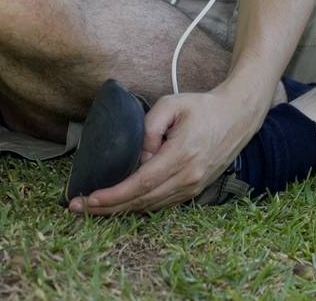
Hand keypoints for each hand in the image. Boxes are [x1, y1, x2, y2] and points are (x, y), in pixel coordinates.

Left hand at [70, 85, 267, 215]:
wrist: (238, 116)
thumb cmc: (203, 107)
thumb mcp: (172, 104)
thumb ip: (148, 127)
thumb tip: (136, 155)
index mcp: (181, 155)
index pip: (140, 183)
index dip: (113, 195)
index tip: (89, 199)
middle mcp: (188, 176)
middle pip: (142, 201)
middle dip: (107, 208)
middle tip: (77, 209)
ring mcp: (193, 187)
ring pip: (151, 207)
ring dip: (121, 210)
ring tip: (93, 208)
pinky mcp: (195, 190)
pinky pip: (162, 204)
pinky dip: (139, 207)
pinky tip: (120, 204)